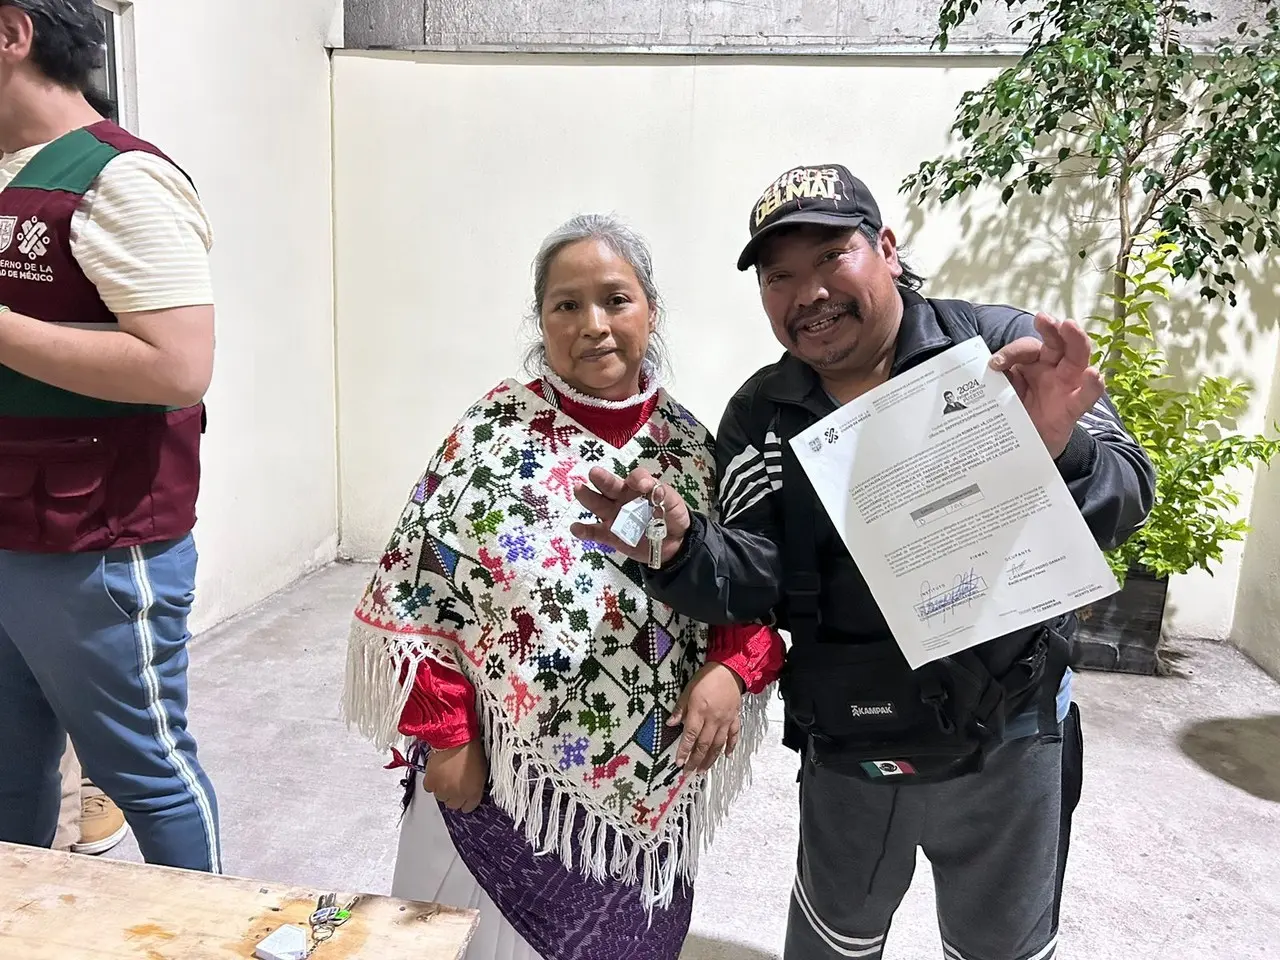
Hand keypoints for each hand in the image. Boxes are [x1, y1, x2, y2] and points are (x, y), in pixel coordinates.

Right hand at [422, 741, 487, 812]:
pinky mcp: (431, 783)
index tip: (463, 796)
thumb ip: (475, 785)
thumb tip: (470, 789)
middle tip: (453, 784)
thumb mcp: (481, 770)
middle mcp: (458, 795)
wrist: (456, 738)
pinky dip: (432, 782)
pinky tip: (437, 772)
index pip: (469, 807)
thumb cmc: (471, 749)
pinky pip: (430, 788)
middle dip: (453, 795)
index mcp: (474, 792)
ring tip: (445, 775)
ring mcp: (444, 790)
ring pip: (440, 798)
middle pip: (453, 805)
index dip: (465, 801)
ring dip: (442, 789)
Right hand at [570, 466, 691, 566]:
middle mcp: (622, 498)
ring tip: (579, 489)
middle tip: (594, 473)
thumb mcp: (673, 502)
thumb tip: (650, 486)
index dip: (638, 479)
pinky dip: (584, 531)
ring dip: (588, 497)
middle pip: (610, 486)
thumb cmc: (671, 516)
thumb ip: (663, 493)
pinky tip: (576, 528)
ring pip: (599, 504)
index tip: (642, 485)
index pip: (635, 477)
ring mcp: (615, 516)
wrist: (673, 543)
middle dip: (602, 479)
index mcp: (638, 487)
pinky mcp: (611, 535)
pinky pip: (595, 532)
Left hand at [669, 663, 744, 772]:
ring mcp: (725, 720)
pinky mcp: (735, 718)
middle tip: (689, 772)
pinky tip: (726, 756)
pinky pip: (734, 735)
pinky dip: (730, 747)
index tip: (679, 763)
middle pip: (704, 744)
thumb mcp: (688, 690)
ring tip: (703, 770)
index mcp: (699, 711)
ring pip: (718, 744)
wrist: (729, 669)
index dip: (684, 751)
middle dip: (695, 760)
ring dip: (710, 759)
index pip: (690, 736)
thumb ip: (680, 709)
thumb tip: (670, 724)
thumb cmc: (706, 678)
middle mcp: (713, 719)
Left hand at [989, 313, 1104, 457]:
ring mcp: (1066, 385)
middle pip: (1056, 343)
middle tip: (1043, 319)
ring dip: (1075, 340)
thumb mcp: (1001, 394)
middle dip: (1051, 329)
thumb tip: (989, 370)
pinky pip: (1087, 396)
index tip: (995, 365)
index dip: (1012, 352)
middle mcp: (1052, 368)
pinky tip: (1093, 375)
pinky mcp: (1073, 408)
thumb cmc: (1015, 413)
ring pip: (1077, 358)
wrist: (1024, 447)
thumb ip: (997, 380)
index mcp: (1033, 362)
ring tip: (1069, 327)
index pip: (1027, 348)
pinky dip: (1092, 385)